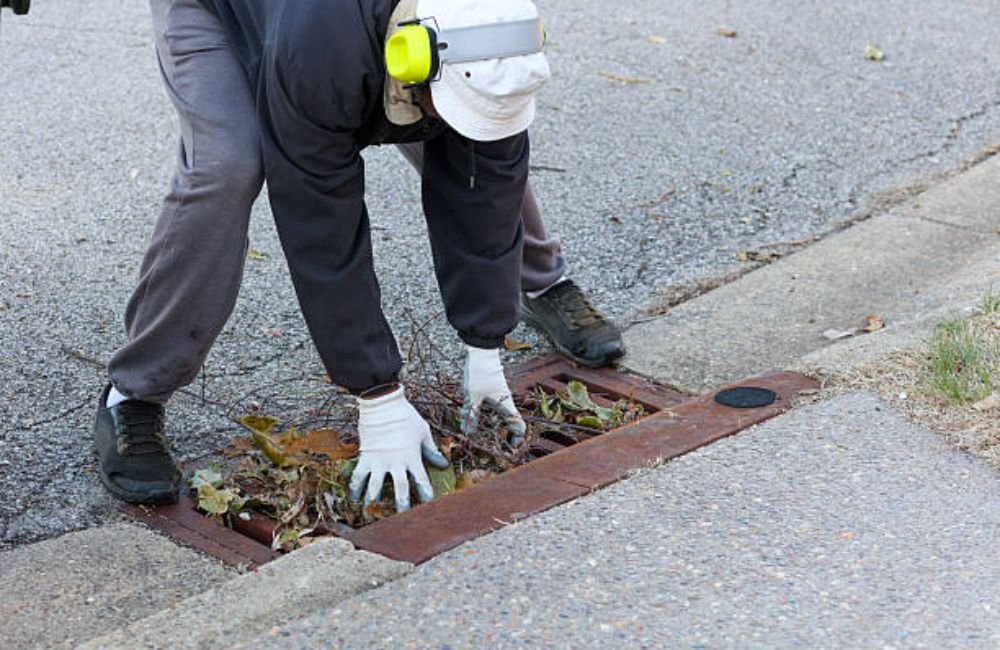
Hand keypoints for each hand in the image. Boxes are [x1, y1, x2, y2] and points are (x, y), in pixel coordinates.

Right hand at [348, 385, 449, 512]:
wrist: (382, 403)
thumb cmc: (406, 416)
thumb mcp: (423, 432)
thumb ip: (431, 450)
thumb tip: (443, 465)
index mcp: (412, 456)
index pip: (421, 481)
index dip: (426, 496)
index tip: (429, 509)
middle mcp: (395, 462)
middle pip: (400, 490)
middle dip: (402, 506)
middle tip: (402, 521)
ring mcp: (379, 460)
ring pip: (375, 487)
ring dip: (374, 501)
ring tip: (372, 513)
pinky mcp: (365, 456)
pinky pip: (358, 476)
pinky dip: (355, 488)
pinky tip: (354, 499)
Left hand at [460, 345, 526, 443]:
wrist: (481, 350)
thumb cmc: (480, 373)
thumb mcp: (472, 396)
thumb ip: (470, 415)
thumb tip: (468, 434)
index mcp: (506, 404)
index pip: (519, 425)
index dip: (517, 438)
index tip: (509, 447)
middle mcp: (505, 400)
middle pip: (509, 422)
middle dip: (502, 434)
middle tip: (490, 444)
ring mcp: (498, 394)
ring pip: (498, 413)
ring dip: (490, 423)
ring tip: (476, 430)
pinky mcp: (490, 388)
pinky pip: (490, 405)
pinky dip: (483, 413)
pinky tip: (469, 413)